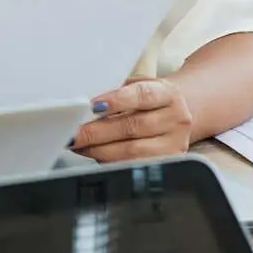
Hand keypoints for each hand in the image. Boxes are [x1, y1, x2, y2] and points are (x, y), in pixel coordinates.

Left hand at [71, 77, 195, 162]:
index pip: (143, 95)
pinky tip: (95, 154)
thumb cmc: (149, 99)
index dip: (116, 100)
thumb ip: (117, 94)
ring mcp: (174, 144)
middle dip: (98, 131)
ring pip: (133, 150)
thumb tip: (85, 109)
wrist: (178, 113)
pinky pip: (134, 165)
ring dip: (100, 149)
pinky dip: (110, 161)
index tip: (92, 106)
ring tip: (80, 145)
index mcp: (169, 93)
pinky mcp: (168, 163)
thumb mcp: (139, 86)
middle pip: (134, 126)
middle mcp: (176, 119)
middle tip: (75, 133)